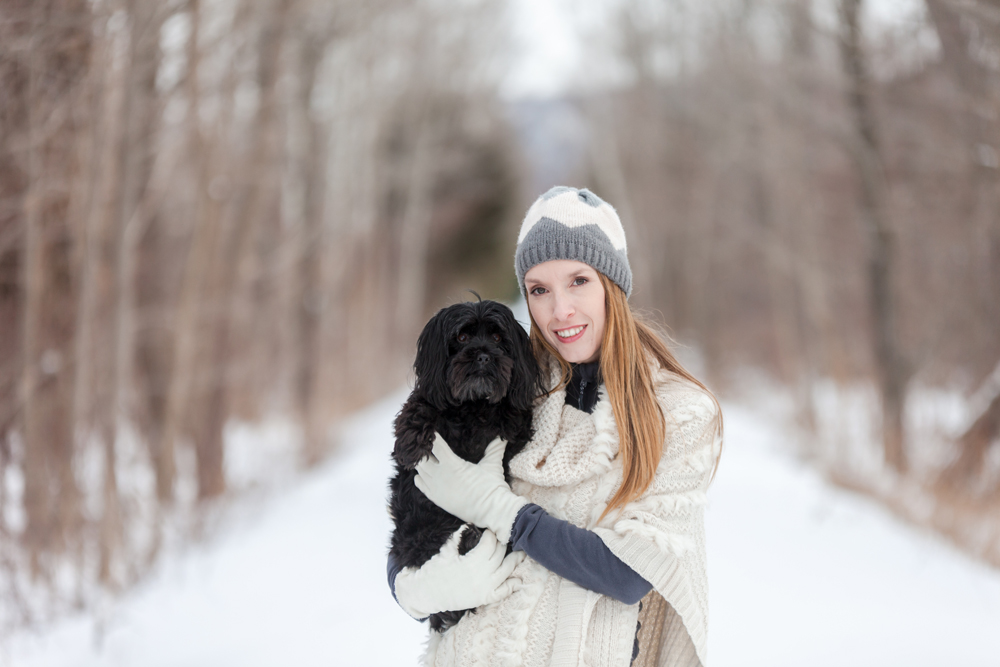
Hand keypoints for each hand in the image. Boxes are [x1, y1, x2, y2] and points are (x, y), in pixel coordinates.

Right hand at [394, 526, 524, 619]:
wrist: (427, 594)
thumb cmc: (434, 571)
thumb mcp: (445, 552)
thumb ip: (458, 537)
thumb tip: (468, 524)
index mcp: (471, 561)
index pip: (490, 544)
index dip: (491, 535)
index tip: (489, 531)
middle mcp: (482, 575)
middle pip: (499, 555)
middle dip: (502, 544)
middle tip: (502, 538)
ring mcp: (485, 588)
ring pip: (506, 571)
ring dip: (515, 561)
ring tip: (522, 553)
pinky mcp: (484, 599)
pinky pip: (503, 593)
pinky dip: (512, 586)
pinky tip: (519, 580)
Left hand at [414, 433, 528, 543]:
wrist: (492, 511)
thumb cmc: (492, 487)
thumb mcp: (492, 464)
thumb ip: (494, 448)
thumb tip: (503, 436)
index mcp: (453, 464)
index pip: (435, 446)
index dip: (431, 437)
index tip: (429, 431)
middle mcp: (441, 475)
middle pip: (423, 458)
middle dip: (423, 451)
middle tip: (424, 444)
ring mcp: (437, 488)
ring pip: (420, 471)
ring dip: (421, 463)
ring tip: (423, 457)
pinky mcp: (436, 499)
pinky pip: (420, 486)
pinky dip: (419, 478)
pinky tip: (421, 474)